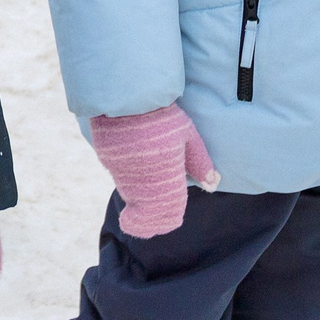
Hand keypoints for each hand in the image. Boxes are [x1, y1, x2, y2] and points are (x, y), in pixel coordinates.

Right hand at [89, 106, 218, 239]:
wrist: (128, 99)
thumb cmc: (163, 117)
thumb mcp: (188, 136)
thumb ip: (199, 163)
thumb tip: (213, 185)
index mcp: (168, 177)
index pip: (170, 212)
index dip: (169, 220)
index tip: (170, 220)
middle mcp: (143, 182)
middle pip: (147, 209)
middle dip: (151, 216)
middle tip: (154, 217)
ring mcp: (122, 173)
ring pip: (132, 194)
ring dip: (140, 196)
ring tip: (148, 184)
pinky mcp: (107, 162)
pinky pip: (120, 178)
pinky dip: (128, 179)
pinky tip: (135, 167)